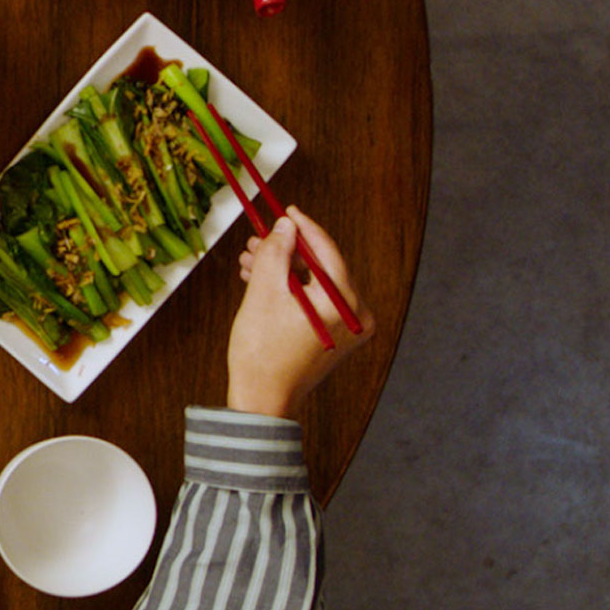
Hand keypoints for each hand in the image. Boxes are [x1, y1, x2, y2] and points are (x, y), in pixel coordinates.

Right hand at [226, 208, 371, 418]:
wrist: (262, 399)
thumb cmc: (261, 350)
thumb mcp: (263, 292)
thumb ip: (276, 251)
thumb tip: (286, 225)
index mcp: (345, 305)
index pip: (327, 253)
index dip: (305, 228)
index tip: (287, 210)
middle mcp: (357, 316)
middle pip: (321, 269)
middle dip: (286, 252)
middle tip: (257, 240)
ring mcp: (349, 329)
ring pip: (315, 284)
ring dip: (284, 271)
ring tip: (252, 262)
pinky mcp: (337, 337)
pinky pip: (315, 301)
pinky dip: (292, 291)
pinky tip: (264, 282)